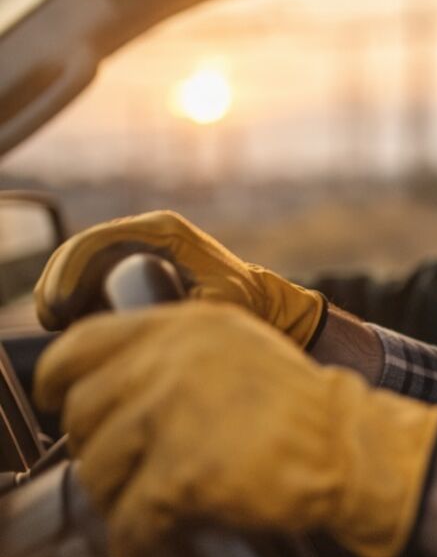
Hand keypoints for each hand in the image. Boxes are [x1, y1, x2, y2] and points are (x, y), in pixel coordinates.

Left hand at [34, 302, 436, 556]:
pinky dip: (136, 549)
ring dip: (116, 500)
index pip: (82, 343)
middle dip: (97, 451)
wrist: (352, 450)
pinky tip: (152, 555)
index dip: (60, 378)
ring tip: (144, 515)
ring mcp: (176, 413)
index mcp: (188, 325)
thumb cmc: (306, 410)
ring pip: (98, 469)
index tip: (59, 402)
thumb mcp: (241, 350)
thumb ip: (179, 354)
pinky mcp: (183, 472)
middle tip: (124, 475)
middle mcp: (174, 360)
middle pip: (84, 412)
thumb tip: (113, 386)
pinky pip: (129, 522)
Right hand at [35, 210, 325, 346]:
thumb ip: (183, 310)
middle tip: (54, 321)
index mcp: (164, 230)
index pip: (100, 241)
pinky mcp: (135, 264)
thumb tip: (143, 324)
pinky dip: (77, 296)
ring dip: (63, 292)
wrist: (262, 303)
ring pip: (82, 263)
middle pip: (83, 250)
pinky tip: (72, 324)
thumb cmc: (243, 303)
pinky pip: (92, 275)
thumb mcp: (215, 305)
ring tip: (61, 327)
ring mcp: (140, 245)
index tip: (62, 309)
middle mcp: (148, 231)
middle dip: (59, 283)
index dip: (70, 271)